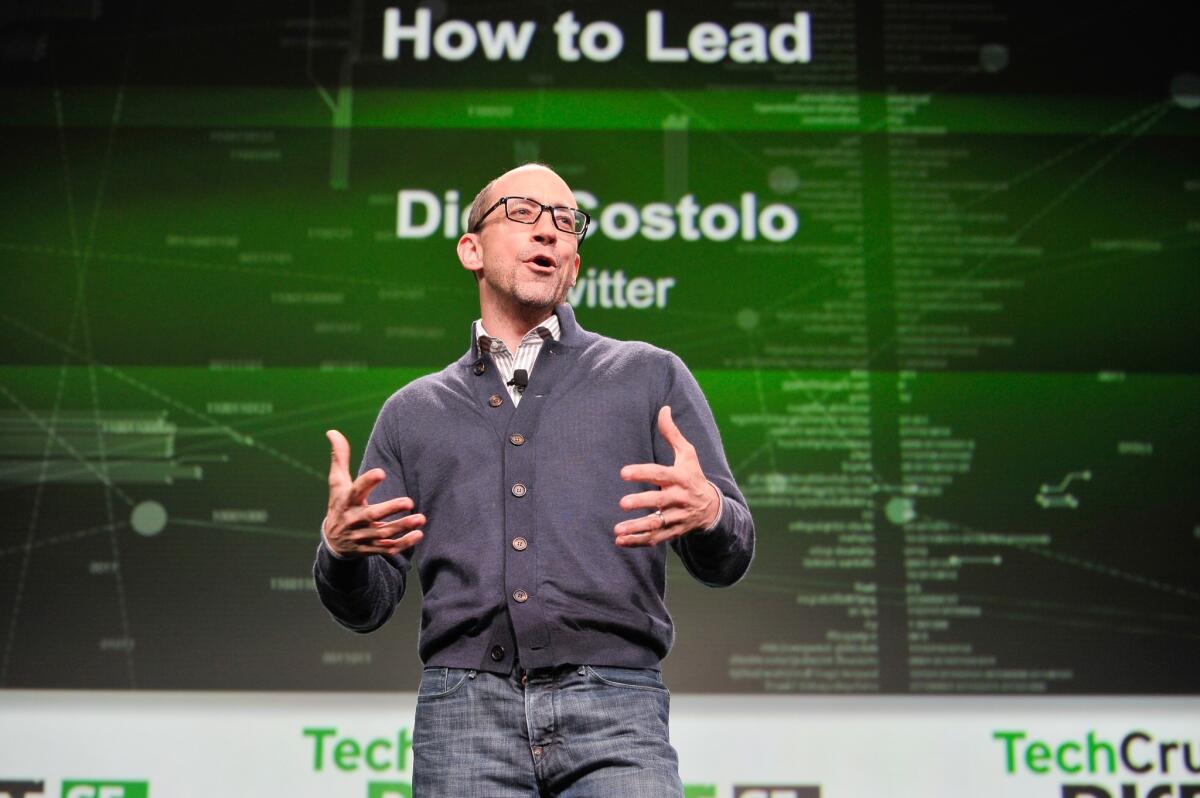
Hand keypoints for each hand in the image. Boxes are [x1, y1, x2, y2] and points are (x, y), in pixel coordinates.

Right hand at [323, 429, 424, 557]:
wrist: (333, 542)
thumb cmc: (339, 504)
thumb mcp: (337, 482)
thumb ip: (339, 457)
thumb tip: (332, 431)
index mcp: (346, 501)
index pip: (355, 490)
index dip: (367, 482)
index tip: (381, 472)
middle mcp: (354, 520)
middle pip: (372, 515)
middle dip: (390, 509)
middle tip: (409, 501)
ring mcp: (363, 536)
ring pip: (383, 534)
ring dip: (402, 527)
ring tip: (421, 519)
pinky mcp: (372, 548)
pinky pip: (388, 548)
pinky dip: (403, 544)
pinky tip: (418, 534)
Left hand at [614, 406, 720, 546]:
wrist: (712, 508)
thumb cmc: (693, 476)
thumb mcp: (688, 454)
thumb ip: (672, 433)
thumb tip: (663, 408)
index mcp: (680, 478)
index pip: (660, 474)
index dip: (642, 472)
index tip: (623, 473)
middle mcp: (679, 498)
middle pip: (660, 501)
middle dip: (642, 502)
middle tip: (622, 503)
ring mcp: (677, 517)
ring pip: (656, 524)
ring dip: (636, 528)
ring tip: (617, 530)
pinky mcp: (674, 531)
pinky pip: (655, 538)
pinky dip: (638, 542)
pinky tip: (620, 541)